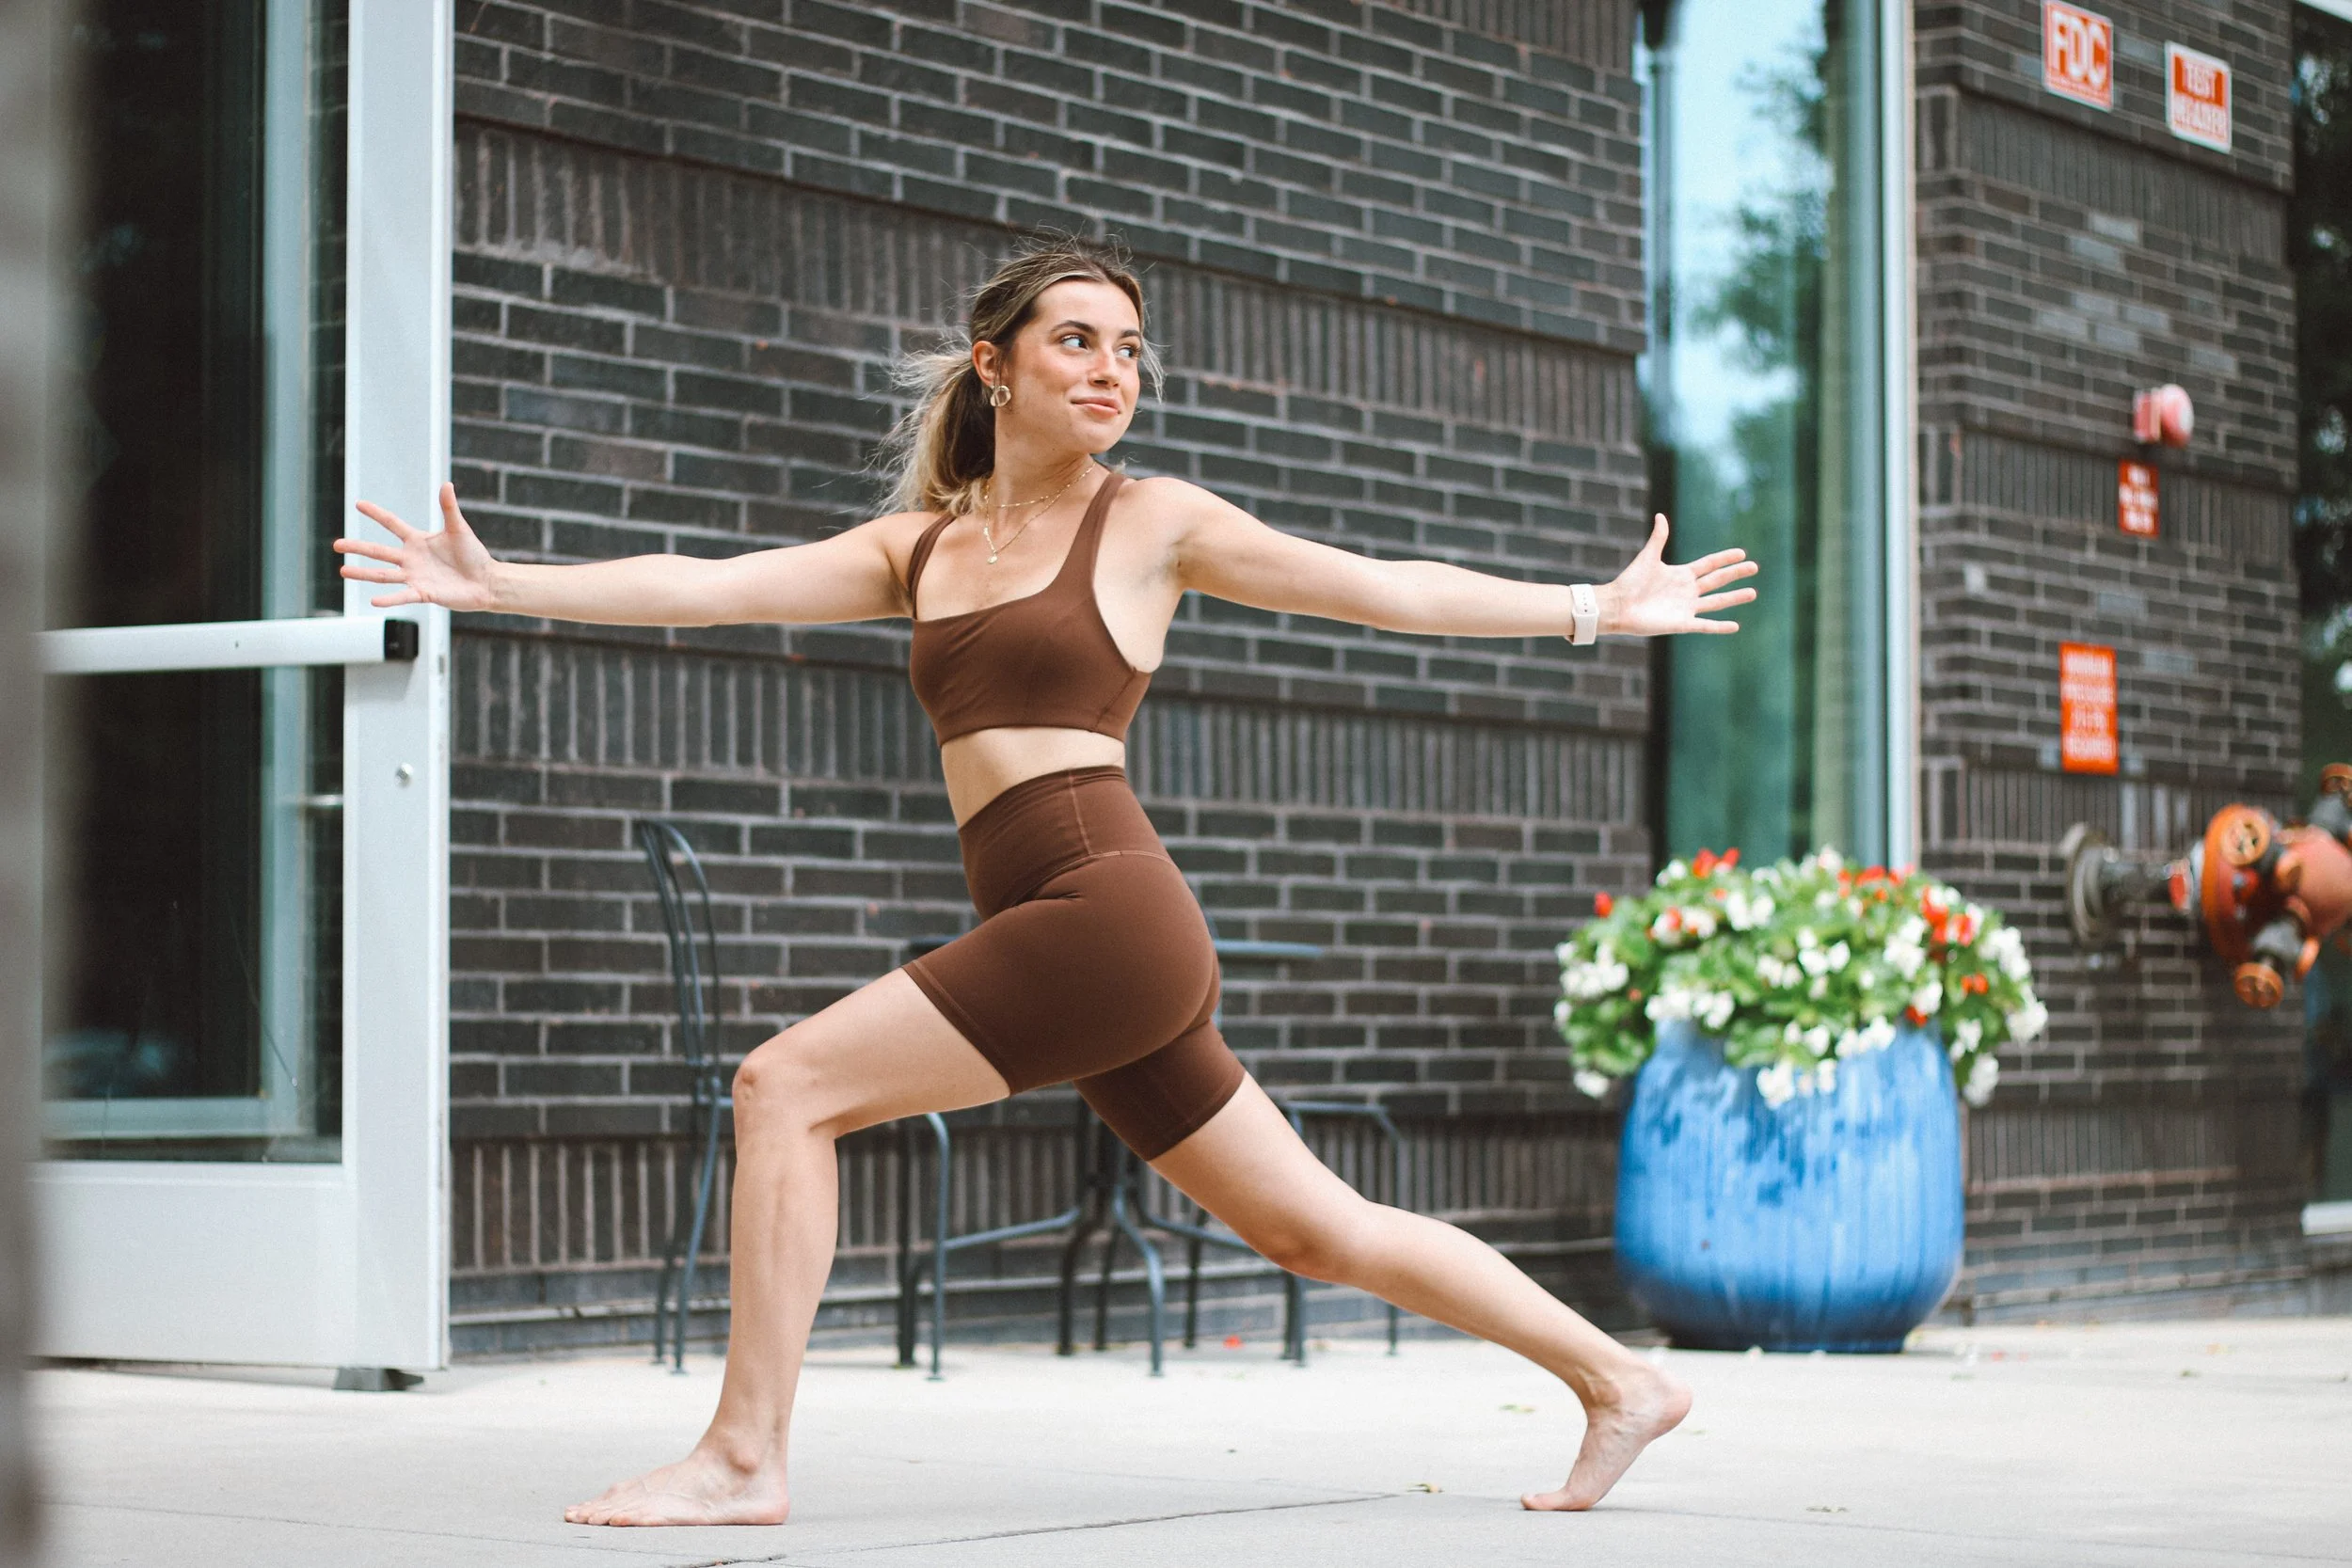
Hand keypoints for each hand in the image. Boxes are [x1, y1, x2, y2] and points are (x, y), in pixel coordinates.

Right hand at [335, 483, 501, 611]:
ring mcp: (415, 576)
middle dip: (358, 547)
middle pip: (379, 552)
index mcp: (418, 541)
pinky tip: (373, 600)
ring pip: (384, 575)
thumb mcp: (459, 529)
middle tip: (336, 544)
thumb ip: (449, 508)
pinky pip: (403, 596)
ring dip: (363, 573)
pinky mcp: (423, 593)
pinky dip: (389, 599)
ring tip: (342, 571)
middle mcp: (412, 559)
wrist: (487, 581)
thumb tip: (447, 484)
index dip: (376, 514)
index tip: (358, 503)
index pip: (392, 524)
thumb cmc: (474, 555)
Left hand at [1599, 513, 1757, 636]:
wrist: (1617, 606)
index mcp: (1681, 574)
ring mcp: (1686, 607)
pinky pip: (1705, 625)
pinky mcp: (1681, 623)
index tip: (1742, 553)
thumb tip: (1660, 516)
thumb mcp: (1648, 557)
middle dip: (1736, 574)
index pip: (1709, 564)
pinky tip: (1735, 626)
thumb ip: (1658, 538)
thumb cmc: (1629, 582)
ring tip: (1753, 593)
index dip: (1724, 559)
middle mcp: (1687, 591)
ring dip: (1734, 598)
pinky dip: (1719, 626)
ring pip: (1716, 602)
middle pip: (1717, 581)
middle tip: (1754, 567)